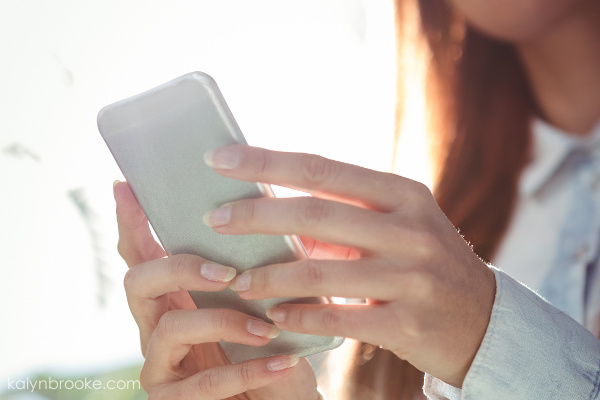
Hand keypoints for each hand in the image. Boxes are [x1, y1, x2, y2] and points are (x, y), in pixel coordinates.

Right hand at [114, 181, 319, 399]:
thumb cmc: (273, 346)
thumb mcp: (264, 300)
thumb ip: (252, 266)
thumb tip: (263, 208)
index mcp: (174, 297)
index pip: (142, 255)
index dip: (130, 222)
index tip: (124, 186)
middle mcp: (156, 327)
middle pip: (138, 282)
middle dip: (180, 268)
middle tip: (227, 273)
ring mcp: (160, 366)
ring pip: (171, 328)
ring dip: (224, 322)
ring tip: (267, 328)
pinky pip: (207, 383)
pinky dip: (249, 370)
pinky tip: (283, 362)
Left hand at [203, 145, 495, 387]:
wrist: (483, 320)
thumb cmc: (425, 262)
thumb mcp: (397, 224)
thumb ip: (343, 214)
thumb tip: (271, 207)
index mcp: (404, 194)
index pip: (323, 170)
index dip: (267, 162)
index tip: (221, 159)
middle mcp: (410, 229)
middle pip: (315, 213)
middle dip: (256, 215)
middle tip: (214, 219)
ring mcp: (412, 277)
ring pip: (319, 272)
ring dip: (269, 277)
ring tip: (237, 280)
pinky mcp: (407, 324)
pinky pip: (337, 319)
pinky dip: (298, 316)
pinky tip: (275, 316)